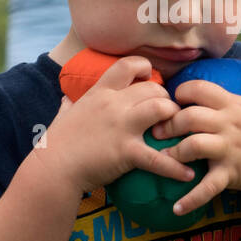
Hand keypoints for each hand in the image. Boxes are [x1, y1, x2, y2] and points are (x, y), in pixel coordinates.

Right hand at [39, 56, 191, 192]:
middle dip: (166, 99)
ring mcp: (122, 126)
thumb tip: (67, 100)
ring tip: (178, 134)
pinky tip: (188, 175)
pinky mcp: (127, 152)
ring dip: (174, 119)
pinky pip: (160, 158)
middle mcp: (114, 104)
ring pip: (162, 108)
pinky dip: (177, 167)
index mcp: (100, 92)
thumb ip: (69, 105)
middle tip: (168, 115)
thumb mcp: (62, 116)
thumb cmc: (55, 144)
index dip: (145, 68)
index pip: (128, 66)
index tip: (150, 79)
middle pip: (153, 88)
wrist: (52, 168)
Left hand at [153, 55, 240, 211]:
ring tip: (161, 158)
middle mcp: (229, 124)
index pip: (200, 89)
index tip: (174, 100)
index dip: (182, 91)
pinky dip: (191, 199)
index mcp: (235, 104)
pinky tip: (176, 208)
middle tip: (158, 130)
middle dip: (169, 122)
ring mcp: (229, 149)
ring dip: (172, 153)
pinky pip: (208, 186)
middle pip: (189, 116)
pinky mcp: (232, 173)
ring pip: (192, 146)